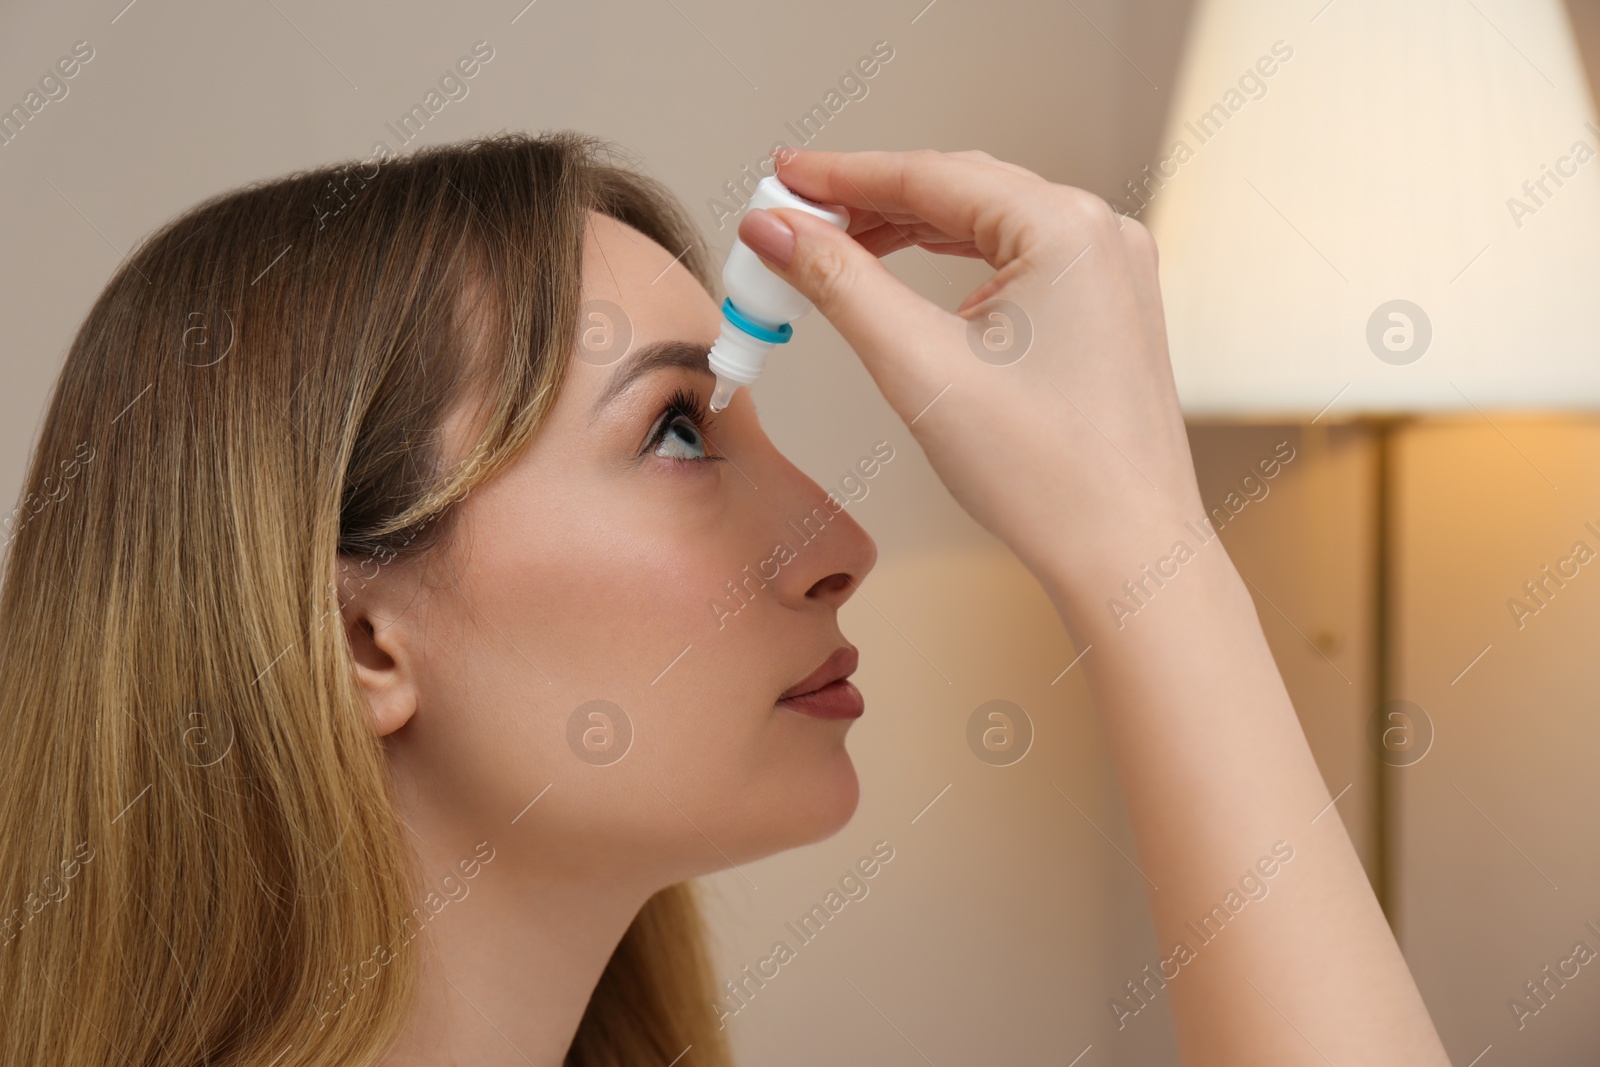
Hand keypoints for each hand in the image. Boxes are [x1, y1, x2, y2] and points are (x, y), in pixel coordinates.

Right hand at [740, 148, 1204, 609]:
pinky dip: (955, 265)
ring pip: (987, 224)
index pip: (928, 176)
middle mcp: (1099, 234)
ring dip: (908, 233)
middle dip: (869, 203)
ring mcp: (1111, 271)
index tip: (780, 177)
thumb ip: (838, 283)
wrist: (1125, 554)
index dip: (840, 175)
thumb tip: (777, 233)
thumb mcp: (918, 368)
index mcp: (1065, 229)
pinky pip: (1018, 260)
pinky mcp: (1108, 309)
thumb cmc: (1047, 476)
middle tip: (791, 220)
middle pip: (957, 190)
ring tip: (834, 250)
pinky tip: (910, 285)